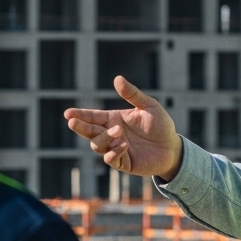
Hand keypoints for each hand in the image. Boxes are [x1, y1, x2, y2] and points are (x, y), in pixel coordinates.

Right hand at [65, 76, 183, 180]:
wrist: (172, 147)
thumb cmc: (160, 125)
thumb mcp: (148, 106)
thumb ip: (132, 94)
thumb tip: (117, 78)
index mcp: (114, 119)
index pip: (92, 116)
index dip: (80, 115)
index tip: (68, 114)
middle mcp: (111, 134)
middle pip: (90, 131)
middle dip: (81, 127)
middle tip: (72, 122)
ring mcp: (115, 148)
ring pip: (98, 145)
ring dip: (104, 138)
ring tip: (118, 132)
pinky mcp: (123, 162)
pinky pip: (111, 159)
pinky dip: (113, 152)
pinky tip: (124, 145)